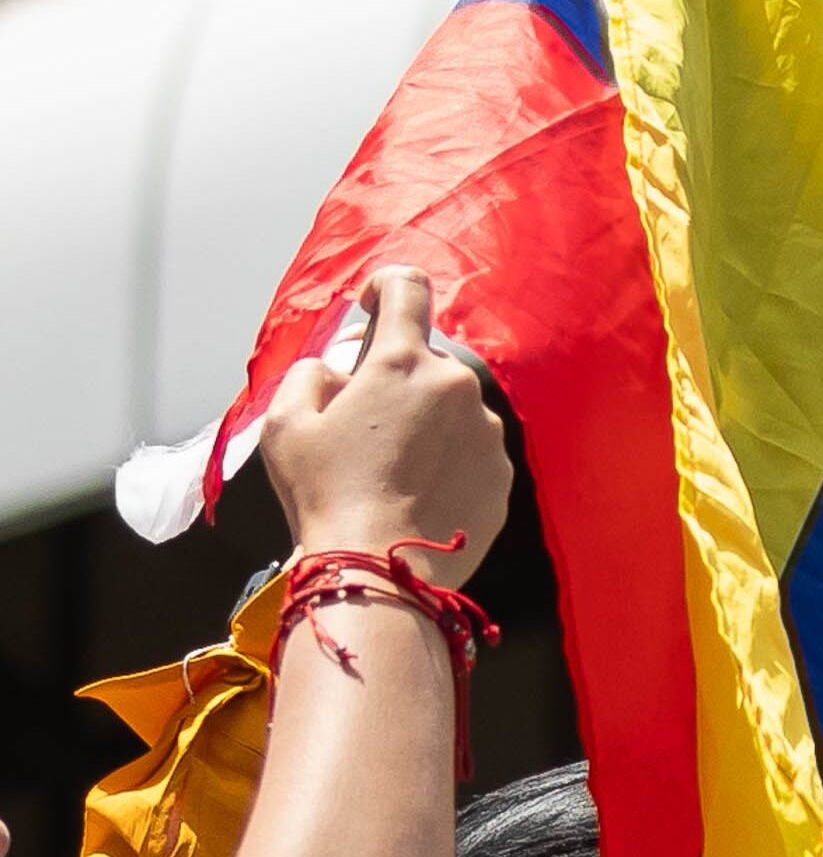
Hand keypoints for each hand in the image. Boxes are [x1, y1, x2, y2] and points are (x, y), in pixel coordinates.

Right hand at [257, 267, 512, 583]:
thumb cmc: (326, 492)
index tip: (370, 310)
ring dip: (423, 422)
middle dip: (393, 377)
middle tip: (361, 422)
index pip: (406, 287)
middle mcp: (457, 387)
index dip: (384, 288)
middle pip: (424, 360)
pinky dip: (446, 459)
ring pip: (450, 408)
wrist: (381, 569)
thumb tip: (338, 369)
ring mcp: (487, 432)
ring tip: (388, 469)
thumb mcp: (286, 422)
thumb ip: (311, 373)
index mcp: (402, 362)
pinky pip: (471, 450)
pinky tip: (416, 492)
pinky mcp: (502, 473)